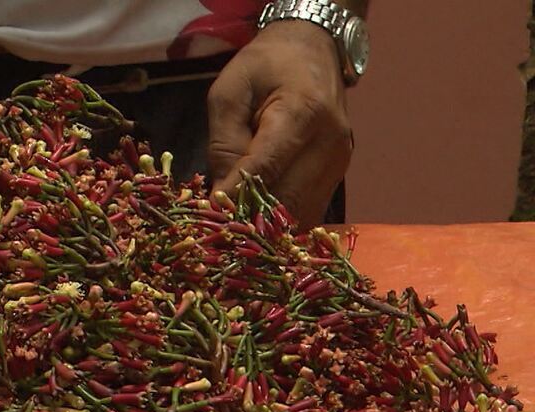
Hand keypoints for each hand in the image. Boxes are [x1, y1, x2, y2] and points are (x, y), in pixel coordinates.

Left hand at [207, 21, 352, 226]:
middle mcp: (330, 141)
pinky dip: (282, 218)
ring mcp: (340, 160)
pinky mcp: (338, 173)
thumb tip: (222, 194)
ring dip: (266, 223)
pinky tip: (257, 214)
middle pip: (287, 197)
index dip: (236, 194)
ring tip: (235, 220)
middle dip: (249, 215)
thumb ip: (223, 142)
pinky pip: (308, 209)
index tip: (210, 211)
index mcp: (303, 112)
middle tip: (217, 222)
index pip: (267, 167)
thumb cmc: (264, 66)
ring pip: (300, 211)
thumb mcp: (229, 92)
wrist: (311, 50)